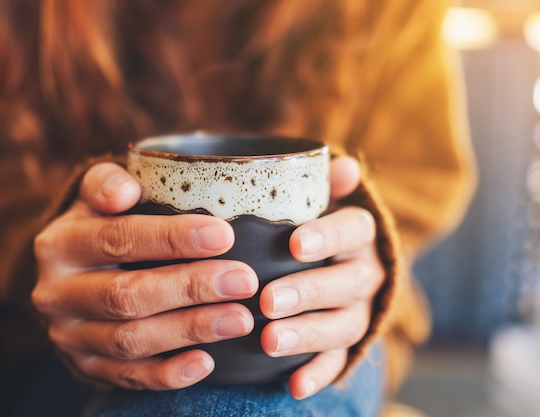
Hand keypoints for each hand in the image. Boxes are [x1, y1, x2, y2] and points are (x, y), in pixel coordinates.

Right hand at [32, 162, 258, 389]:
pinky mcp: (87, 366)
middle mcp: (57, 293)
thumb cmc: (101, 224)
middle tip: (243, 281)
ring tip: (240, 319)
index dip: (171, 238)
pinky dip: (168, 374)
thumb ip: (108, 183)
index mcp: (61, 243)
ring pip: (130, 340)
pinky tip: (207, 362)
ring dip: (190, 330)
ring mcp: (70, 335)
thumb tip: (126, 192)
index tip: (223, 235)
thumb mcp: (95, 194)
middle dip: (190, 287)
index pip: (118, 239)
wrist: (69, 272)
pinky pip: (128, 377)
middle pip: (126, 295)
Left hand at [258, 156, 384, 398]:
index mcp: (357, 235)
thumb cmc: (314, 228)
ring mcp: (359, 311)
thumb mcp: (320, 202)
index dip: (327, 237)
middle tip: (268, 301)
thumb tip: (341, 164)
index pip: (353, 230)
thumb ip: (324, 186)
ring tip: (270, 342)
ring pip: (343, 325)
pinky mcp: (348, 343)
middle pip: (347, 283)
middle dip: (308, 292)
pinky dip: (318, 373)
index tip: (294, 244)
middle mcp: (364, 273)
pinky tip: (293, 386)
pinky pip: (339, 360)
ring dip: (308, 334)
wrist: (342, 264)